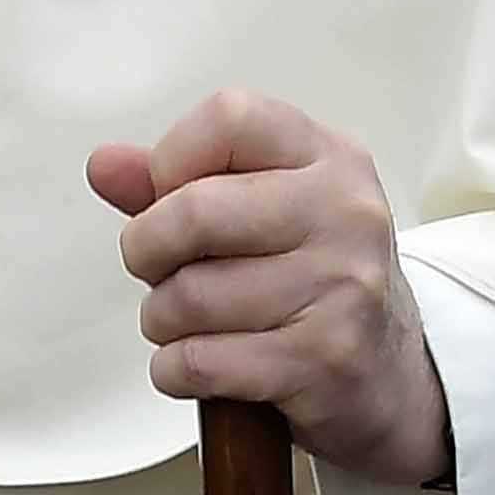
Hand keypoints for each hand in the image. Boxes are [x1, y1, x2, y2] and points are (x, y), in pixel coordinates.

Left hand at [91, 92, 448, 487]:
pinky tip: (200, 364)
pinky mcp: (325, 360)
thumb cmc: (311, 282)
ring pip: (189, 297)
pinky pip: (201, 361)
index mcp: (329, 158)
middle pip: (194, 212)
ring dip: (162, 321)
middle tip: (158, 269)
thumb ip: (177, 184)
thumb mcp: (262, 211)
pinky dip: (175, 370)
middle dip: (147, 250)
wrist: (390, 376)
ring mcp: (342, 286)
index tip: (169, 197)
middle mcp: (345, 213)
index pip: (228, 117)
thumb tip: (104, 165)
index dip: (172, 160)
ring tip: (189, 323)